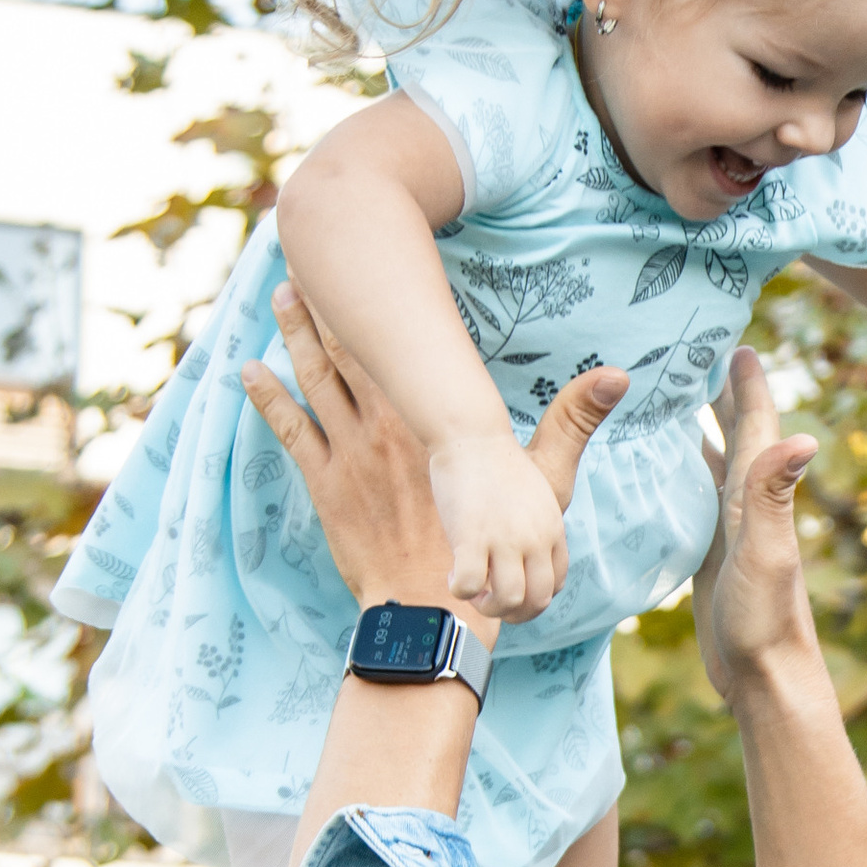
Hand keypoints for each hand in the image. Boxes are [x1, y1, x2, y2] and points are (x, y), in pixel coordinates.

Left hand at [240, 288, 621, 609]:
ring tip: (281, 293)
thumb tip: (618, 372)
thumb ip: (572, 423)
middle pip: (353, 351)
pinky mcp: (326, 485)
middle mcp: (390, 427)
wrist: (436, 610)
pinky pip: (289, 430)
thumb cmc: (490, 553)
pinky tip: (247, 367)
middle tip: (303, 257)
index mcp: (435, 423)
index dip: (384, 304)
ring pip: (317, 378)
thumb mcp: (542, 488)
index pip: (408, 347)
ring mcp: (352, 454)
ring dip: (297, 334)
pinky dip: (267, 396)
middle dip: (329, 303)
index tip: (370, 259)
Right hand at [430, 430, 574, 621]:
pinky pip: (470, 586)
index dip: (532, 597)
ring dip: (488, 607)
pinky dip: (460, 591)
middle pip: (538, 601)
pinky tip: (452, 574)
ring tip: (473, 590)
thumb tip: (521, 566)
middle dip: (513, 613)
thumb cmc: (496, 466)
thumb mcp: (534, 499)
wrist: (473, 435)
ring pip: (509, 601)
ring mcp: (505, 538)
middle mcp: (535, 538)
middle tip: (490, 599)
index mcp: (552, 529)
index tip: (511, 587)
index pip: (555, 584)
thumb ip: (534, 532)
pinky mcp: (472, 536)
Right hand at [695, 349, 819, 710]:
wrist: (764, 678)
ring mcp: (730, 531)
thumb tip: (803, 436)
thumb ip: (775, 495)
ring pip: (713, 464)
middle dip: (720, 393)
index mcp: (759, 496)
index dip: (746, 383)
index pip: (755, 425)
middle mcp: (748, 506)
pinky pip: (694, 500)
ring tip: (674, 396)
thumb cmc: (767, 620)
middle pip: (734, 435)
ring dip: (699, 428)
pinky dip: (681, 475)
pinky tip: (663, 470)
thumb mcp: (768, 552)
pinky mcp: (710, 555)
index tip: (734, 340)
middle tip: (696, 352)